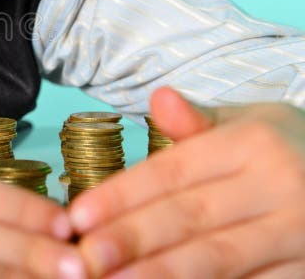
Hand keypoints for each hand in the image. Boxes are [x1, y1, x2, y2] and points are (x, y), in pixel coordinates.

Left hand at [69, 87, 304, 277]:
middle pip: (190, 217)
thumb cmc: (284, 150)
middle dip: (131, 238)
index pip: (174, 172)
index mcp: (254, 144)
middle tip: (86, 256)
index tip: (77, 216)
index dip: (122, 195)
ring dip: (160, 273)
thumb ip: (196, 123)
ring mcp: (300, 235)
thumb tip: (158, 98)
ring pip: (217, 259)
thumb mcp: (247, 124)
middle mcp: (281, 187)